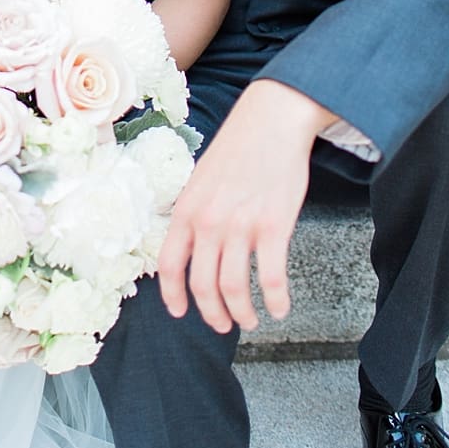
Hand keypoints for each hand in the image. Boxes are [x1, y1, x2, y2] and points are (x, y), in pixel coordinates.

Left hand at [157, 79, 332, 333]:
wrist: (269, 123)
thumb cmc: (236, 151)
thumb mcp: (200, 181)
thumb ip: (194, 214)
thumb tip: (191, 247)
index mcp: (185, 210)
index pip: (169, 264)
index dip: (173, 295)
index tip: (180, 313)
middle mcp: (208, 222)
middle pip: (202, 285)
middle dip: (212, 313)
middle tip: (222, 325)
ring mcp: (240, 226)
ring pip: (235, 288)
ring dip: (243, 314)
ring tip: (251, 321)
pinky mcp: (274, 227)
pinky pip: (272, 278)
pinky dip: (276, 301)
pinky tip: (279, 309)